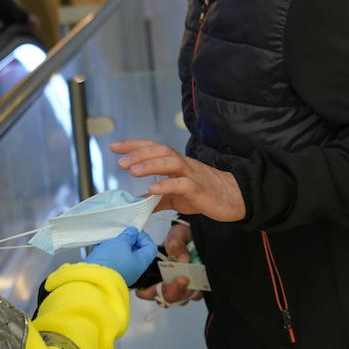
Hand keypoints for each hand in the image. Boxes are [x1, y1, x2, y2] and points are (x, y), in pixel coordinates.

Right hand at [85, 228, 157, 287]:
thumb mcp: (121, 242)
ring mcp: (121, 272)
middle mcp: (133, 270)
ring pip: (121, 255)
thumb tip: (132, 232)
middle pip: (135, 251)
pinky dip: (105, 251)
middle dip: (127, 240)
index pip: (150, 247)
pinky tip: (99, 246)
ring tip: (108, 239)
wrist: (92, 279)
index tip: (133, 231)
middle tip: (120, 234)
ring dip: (115, 245)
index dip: (143, 236)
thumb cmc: (110, 263)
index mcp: (141, 262)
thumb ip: (129, 235)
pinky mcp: (108, 273)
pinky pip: (110, 260)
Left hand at [112, 139, 245, 221]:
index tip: (114, 147)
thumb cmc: (204, 194)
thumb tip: (137, 202)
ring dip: (150, 165)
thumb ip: (157, 198)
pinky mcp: (199, 189)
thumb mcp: (175, 196)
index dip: (134, 146)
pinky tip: (153, 189)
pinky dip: (167, 185)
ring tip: (133, 171)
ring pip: (171, 162)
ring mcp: (191, 175)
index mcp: (175, 164)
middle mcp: (183, 165)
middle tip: (120, 161)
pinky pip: (182, 184)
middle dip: (139, 153)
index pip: (152, 148)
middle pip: (160, 151)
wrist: (234, 197)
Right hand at [133, 222, 202, 303]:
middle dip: (174, 292)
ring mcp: (180, 288)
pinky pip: (194, 297)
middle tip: (185, 279)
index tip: (163, 283)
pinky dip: (197, 291)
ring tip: (194, 278)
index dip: (149, 292)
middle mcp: (165, 283)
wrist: (198, 237)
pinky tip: (201, 280)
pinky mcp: (194, 289)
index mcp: (154, 272)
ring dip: (186, 293)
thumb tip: (182, 259)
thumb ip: (175, 242)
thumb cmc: (183, 236)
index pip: (144, 291)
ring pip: (179, 301)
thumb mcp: (178, 233)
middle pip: (164, 299)